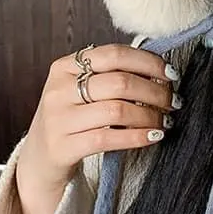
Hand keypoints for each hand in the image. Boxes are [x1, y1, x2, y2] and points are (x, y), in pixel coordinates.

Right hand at [16, 44, 174, 213]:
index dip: (149, 62)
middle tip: (174, 101)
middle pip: (120, 83)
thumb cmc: (73, 117)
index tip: (171, 73)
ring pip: (117, 111)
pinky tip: (153, 137)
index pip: (115, 54)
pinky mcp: (62, 147)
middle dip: (155, 92)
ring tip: (165, 121)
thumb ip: (112, 74)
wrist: (38, 159)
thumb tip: (163, 70)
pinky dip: (137, 137)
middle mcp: (58, 89)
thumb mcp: (82, 88)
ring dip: (150, 116)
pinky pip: (108, 139)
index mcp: (65, 66)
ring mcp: (57, 119)